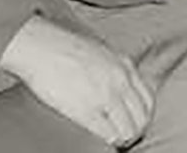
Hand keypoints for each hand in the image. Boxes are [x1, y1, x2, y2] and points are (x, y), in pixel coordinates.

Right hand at [0, 15, 153, 147]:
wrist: (39, 45)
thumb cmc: (62, 47)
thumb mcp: (99, 50)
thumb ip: (112, 67)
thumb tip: (118, 86)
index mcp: (124, 66)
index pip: (148, 100)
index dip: (141, 117)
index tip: (132, 123)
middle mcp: (120, 80)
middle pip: (141, 118)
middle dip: (134, 131)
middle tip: (123, 136)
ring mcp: (105, 95)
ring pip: (128, 130)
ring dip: (121, 139)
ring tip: (112, 140)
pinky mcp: (87, 109)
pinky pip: (108, 135)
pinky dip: (107, 141)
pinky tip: (99, 140)